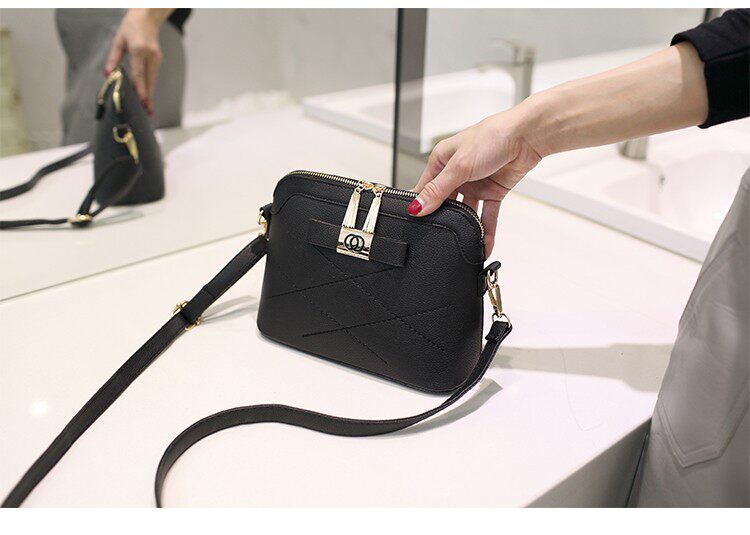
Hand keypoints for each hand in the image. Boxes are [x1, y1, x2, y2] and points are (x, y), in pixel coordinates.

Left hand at [104, 9, 172, 114]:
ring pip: (153, 79)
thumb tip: (107, 73)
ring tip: (148, 107)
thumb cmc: (131, 27)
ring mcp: (156, 58)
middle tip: (148, 111)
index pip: (139, 74)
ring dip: (150, 93)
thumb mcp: (118, 40)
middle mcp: (150, 55)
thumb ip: (113, 58)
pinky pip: (153, 75)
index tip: (143, 101)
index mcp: (139, 50)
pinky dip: (150, 85)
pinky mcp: (158, 59)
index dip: (141, 89)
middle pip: (149, 80)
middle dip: (148, 96)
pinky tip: (147, 94)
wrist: (147, 18)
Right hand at [410, 108, 542, 253]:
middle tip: (439, 236)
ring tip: (462, 243)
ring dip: (465, 226)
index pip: (424, 188)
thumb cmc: (492, 137)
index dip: (419, 205)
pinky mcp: (493, 191)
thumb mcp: (459, 166)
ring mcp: (475, 183)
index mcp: (442, 161)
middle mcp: (456, 172)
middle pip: (444, 202)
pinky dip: (486, 230)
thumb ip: (438, 190)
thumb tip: (417, 207)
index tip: (416, 224)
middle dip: (443, 218)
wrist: (527, 136)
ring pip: (466, 212)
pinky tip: (483, 245)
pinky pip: (486, 215)